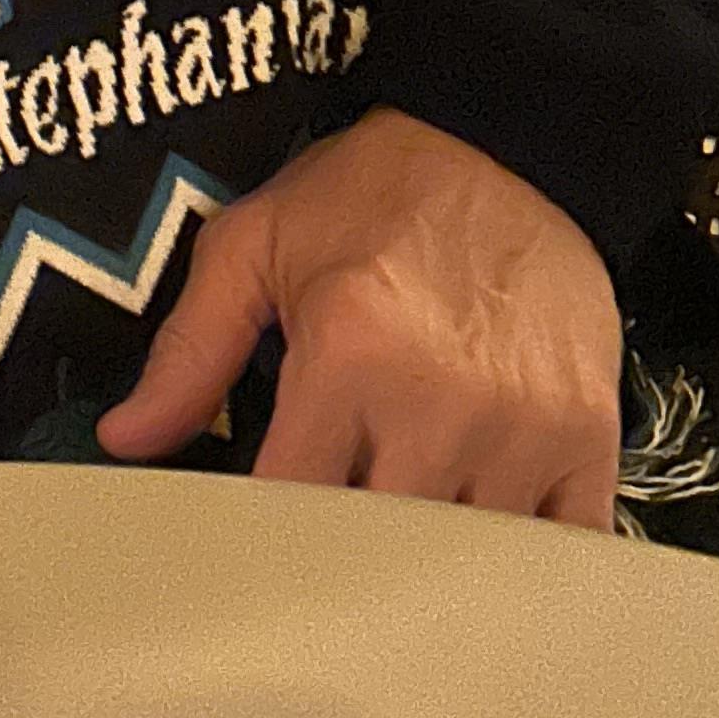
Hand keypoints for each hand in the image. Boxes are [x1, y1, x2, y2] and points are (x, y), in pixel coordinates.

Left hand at [95, 106, 622, 526]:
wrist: (514, 144)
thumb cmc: (374, 194)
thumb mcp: (258, 243)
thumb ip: (191, 347)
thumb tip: (128, 441)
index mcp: (349, 354)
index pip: (290, 504)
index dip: (261, 544)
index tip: (243, 555)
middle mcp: (442, 403)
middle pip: (379, 553)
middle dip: (341, 567)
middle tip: (316, 569)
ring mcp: (525, 428)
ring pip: (463, 564)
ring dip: (426, 573)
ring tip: (394, 564)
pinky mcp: (591, 438)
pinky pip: (559, 551)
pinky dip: (520, 571)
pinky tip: (482, 564)